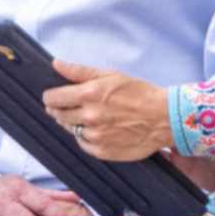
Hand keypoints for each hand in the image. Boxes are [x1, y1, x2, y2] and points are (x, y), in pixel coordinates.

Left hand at [45, 61, 172, 161]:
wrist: (164, 118)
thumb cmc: (139, 93)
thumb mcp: (110, 75)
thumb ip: (79, 71)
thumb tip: (55, 64)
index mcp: (90, 94)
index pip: (53, 98)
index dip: (50, 97)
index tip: (53, 96)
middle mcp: (89, 116)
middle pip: (58, 115)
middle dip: (60, 109)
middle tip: (71, 105)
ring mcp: (95, 136)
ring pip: (70, 129)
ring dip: (73, 123)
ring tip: (90, 116)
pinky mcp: (101, 151)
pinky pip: (83, 144)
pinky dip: (86, 137)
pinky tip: (98, 129)